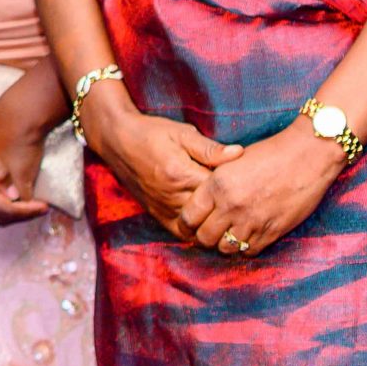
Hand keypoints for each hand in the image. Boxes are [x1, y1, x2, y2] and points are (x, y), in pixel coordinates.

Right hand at [82, 90, 242, 236]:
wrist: (116, 139)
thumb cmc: (151, 132)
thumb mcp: (181, 133)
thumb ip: (210, 148)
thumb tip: (240, 153)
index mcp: (181, 175)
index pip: (219, 192)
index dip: (237, 190)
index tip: (249, 184)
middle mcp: (172, 196)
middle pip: (211, 214)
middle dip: (229, 211)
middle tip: (247, 204)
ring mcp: (163, 208)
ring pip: (198, 228)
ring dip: (215, 225)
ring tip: (231, 217)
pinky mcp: (157, 214)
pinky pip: (182, 233)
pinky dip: (198, 232)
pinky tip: (210, 225)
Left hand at [175, 127, 341, 257]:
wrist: (307, 156)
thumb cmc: (270, 154)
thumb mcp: (231, 162)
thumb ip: (214, 183)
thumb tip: (199, 200)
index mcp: (216, 185)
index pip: (188, 218)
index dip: (185, 225)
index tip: (187, 227)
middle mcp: (231, 205)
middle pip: (204, 238)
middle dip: (202, 238)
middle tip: (206, 234)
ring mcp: (252, 221)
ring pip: (225, 248)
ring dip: (223, 245)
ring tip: (225, 237)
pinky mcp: (272, 231)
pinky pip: (249, 251)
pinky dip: (244, 247)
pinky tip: (245, 238)